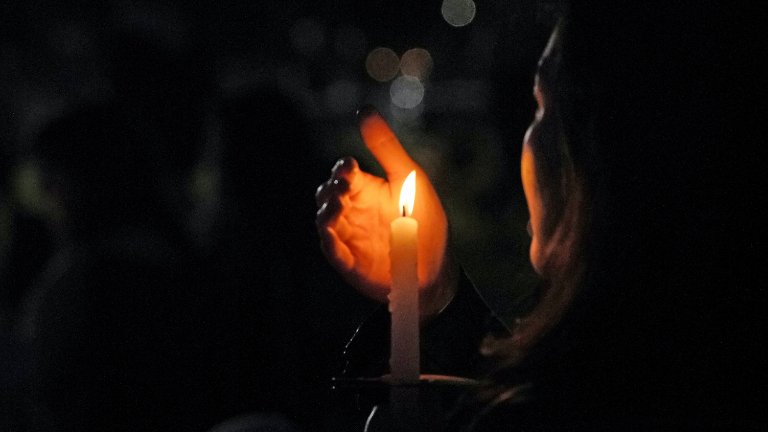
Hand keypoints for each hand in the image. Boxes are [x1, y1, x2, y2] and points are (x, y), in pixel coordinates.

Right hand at [316, 106, 456, 319]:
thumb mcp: (409, 177)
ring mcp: (349, 236)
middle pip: (326, 195)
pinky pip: (333, 251)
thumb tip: (363, 109)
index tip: (350, 166)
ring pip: (324, 222)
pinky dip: (330, 243)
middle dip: (330, 189)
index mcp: (365, 188)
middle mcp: (352, 210)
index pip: (343, 172)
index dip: (342, 168)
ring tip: (336, 207)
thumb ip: (385, 146)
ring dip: (326, 213)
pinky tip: (333, 235)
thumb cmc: (424, 219)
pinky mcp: (350, 262)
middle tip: (343, 187)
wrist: (436, 265)